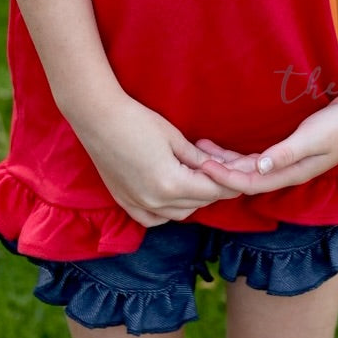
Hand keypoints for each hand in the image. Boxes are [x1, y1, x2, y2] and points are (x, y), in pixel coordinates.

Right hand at [76, 96, 253, 226]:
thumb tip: (219, 168)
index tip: (240, 172)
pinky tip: (173, 196)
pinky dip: (168, 211)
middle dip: (214, 188)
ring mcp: (138, 205)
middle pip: (198, 203)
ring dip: (193, 200)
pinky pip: (154, 219)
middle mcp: (155, 202)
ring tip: (199, 178)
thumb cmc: (137, 121)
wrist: (97, 118)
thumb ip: (199, 160)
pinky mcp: (124, 202)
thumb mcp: (175, 138)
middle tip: (223, 170)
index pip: (212, 191)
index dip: (228, 181)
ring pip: (179, 214)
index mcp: (171, 185)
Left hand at [194, 89, 337, 195]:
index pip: (250, 183)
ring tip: (202, 148)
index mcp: (292, 172)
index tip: (202, 167)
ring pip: (251, 167)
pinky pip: (259, 157)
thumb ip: (287, 153)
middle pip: (246, 177)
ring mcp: (289, 160)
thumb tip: (259, 168)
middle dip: (219, 169)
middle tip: (193, 155)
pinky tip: (227, 147)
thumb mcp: (313, 138)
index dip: (225, 178)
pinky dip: (240, 154)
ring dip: (227, 160)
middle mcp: (288, 170)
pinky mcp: (291, 148)